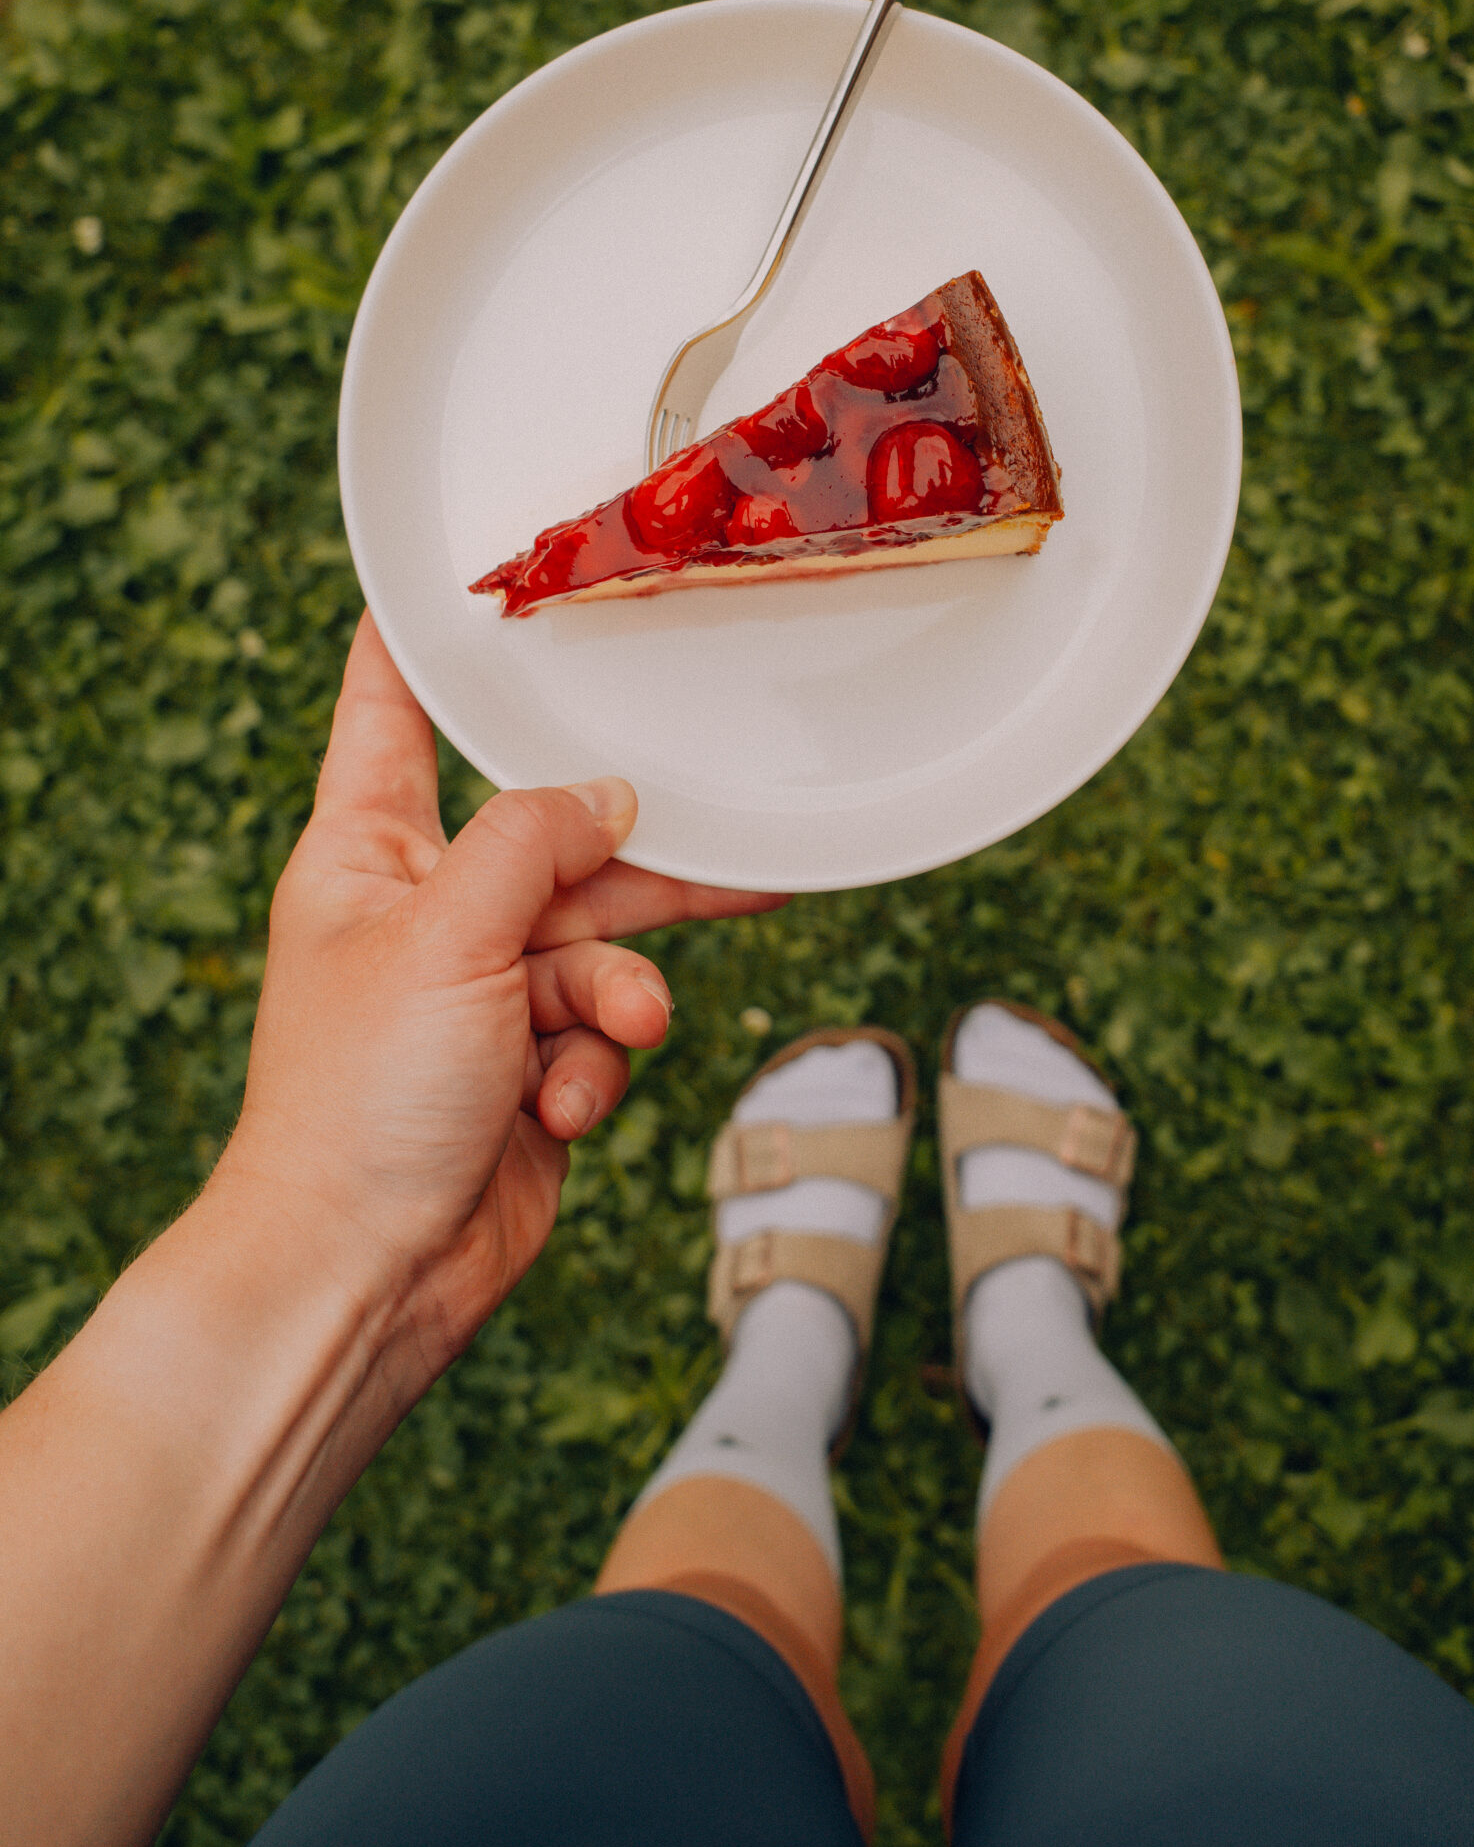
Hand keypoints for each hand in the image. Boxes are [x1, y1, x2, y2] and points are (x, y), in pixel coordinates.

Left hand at [221, 613, 783, 1382]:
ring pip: (603, 944)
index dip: (423, 640)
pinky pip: (605, 1033)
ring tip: (619, 1031)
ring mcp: (483, 994)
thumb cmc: (360, 1098)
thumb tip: (611, 799)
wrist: (366, 1273)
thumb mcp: (448, 933)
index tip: (468, 573)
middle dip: (637, 863)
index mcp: (369, 851)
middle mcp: (428, 910)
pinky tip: (563, 1106)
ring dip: (620, 993)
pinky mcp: (532, 1070)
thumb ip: (537, 840)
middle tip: (739, 842)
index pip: (392, 711)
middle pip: (555, 840)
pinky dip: (598, 1068)